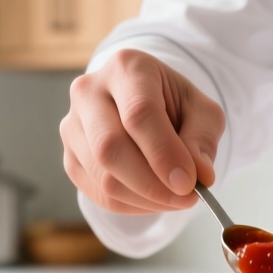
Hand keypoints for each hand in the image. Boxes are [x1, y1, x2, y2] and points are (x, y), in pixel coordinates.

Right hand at [61, 49, 225, 214]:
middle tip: (186, 198)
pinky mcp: (69, 158)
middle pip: (110, 147)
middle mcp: (88, 92)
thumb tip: (201, 175)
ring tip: (175, 197)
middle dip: (152, 183)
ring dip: (146, 198)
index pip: (138, 114)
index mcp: (126, 68)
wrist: (143, 107)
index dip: (163, 153)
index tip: (188, 183)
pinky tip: (154, 198)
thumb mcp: (202, 112)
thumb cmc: (175, 106)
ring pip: (103, 177)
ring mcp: (72, 126)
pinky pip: (98, 194)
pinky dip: (132, 205)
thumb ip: (203, 139)